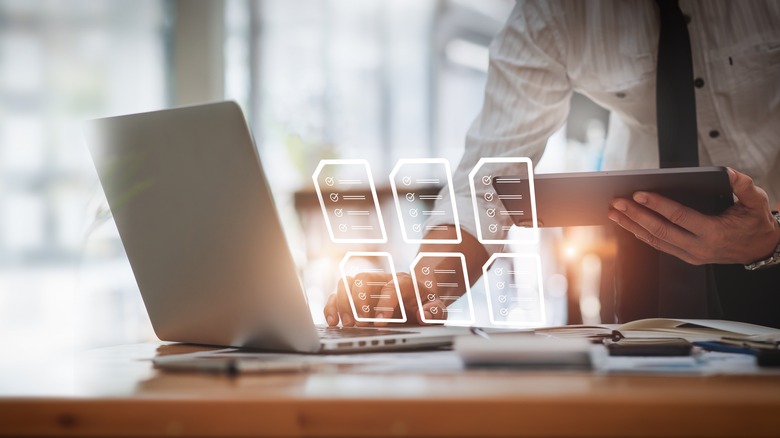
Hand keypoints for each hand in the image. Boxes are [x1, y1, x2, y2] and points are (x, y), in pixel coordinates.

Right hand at [323, 272, 446, 326]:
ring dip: (342, 303)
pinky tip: (333, 322)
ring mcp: (367, 288)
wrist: (418, 295)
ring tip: (347, 324)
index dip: (384, 304)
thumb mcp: (437, 307)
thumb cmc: (426, 302)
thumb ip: (436, 311)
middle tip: (360, 323)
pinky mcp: (355, 297)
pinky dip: (331, 306)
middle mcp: (382, 280)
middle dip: (358, 301)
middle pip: (363, 278)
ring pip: (346, 283)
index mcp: (404, 281)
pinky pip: (337, 295)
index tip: (380, 323)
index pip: (391, 287)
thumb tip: (425, 316)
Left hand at [608, 167, 779, 264]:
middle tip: (617, 202)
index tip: (638, 194)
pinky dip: (641, 234)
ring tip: (614, 212)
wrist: (760, 249)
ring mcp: (691, 255)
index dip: (657, 205)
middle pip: (660, 231)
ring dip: (632, 226)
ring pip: (655, 241)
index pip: (679, 217)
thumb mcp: (756, 201)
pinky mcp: (686, 257)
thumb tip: (727, 172)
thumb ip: (743, 185)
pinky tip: (628, 223)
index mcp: (714, 232)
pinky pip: (659, 245)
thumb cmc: (755, 222)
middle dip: (636, 215)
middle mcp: (699, 247)